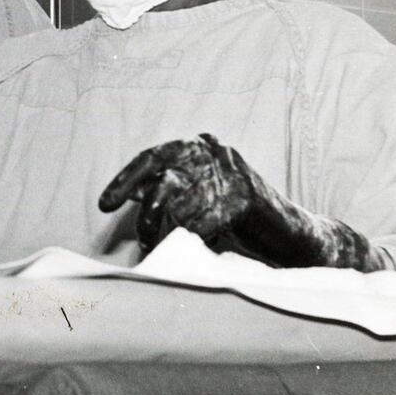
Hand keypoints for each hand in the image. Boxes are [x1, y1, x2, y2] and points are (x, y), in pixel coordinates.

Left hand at [98, 133, 378, 270]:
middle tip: (142, 239)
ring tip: (168, 249)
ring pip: (183, 204)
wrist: (291, 233)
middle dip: (148, 214)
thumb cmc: (237, 217)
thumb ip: (168, 188)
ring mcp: (231, 172)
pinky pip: (206, 222)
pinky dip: (196, 239)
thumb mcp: (199, 196)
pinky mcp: (246, 196)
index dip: (125, 180)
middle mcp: (212, 151)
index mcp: (198, 145)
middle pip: (164, 179)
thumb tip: (130, 192)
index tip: (105, 204)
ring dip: (172, 233)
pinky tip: (196, 247)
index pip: (152, 157)